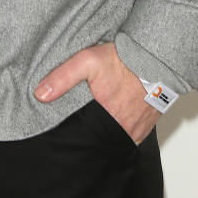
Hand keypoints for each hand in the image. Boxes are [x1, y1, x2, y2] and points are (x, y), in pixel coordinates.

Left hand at [34, 42, 159, 143]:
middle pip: (98, 139)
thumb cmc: (123, 60)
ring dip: (103, 133)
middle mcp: (122, 128)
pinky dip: (119, 131)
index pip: (82, 135)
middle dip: (87, 134)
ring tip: (93, 123)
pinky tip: (111, 120)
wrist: (156, 59)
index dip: (72, 132)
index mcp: (106, 116)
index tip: (63, 129)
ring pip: (113, 139)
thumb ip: (63, 77)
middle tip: (78, 125)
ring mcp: (135, 131)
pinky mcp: (145, 128)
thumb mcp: (87, 60)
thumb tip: (40, 94)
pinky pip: (128, 136)